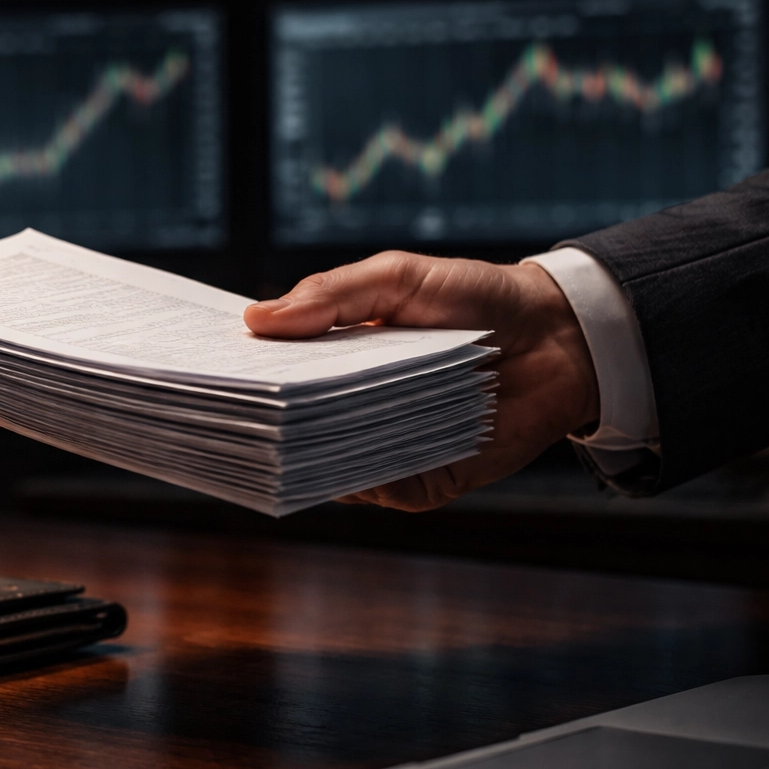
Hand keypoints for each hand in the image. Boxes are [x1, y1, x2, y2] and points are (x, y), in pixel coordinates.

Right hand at [243, 252, 598, 510]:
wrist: (562, 336)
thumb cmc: (474, 298)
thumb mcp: (397, 278)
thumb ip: (330, 295)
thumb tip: (255, 320)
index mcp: (335, 364)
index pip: (274, 380)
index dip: (242, 379)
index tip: (207, 372)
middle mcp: (351, 414)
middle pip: (291, 430)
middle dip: (264, 421)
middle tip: (237, 405)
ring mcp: (382, 451)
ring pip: (325, 466)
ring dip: (307, 451)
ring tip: (289, 426)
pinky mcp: (420, 484)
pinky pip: (375, 490)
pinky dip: (360, 476)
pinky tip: (351, 452)